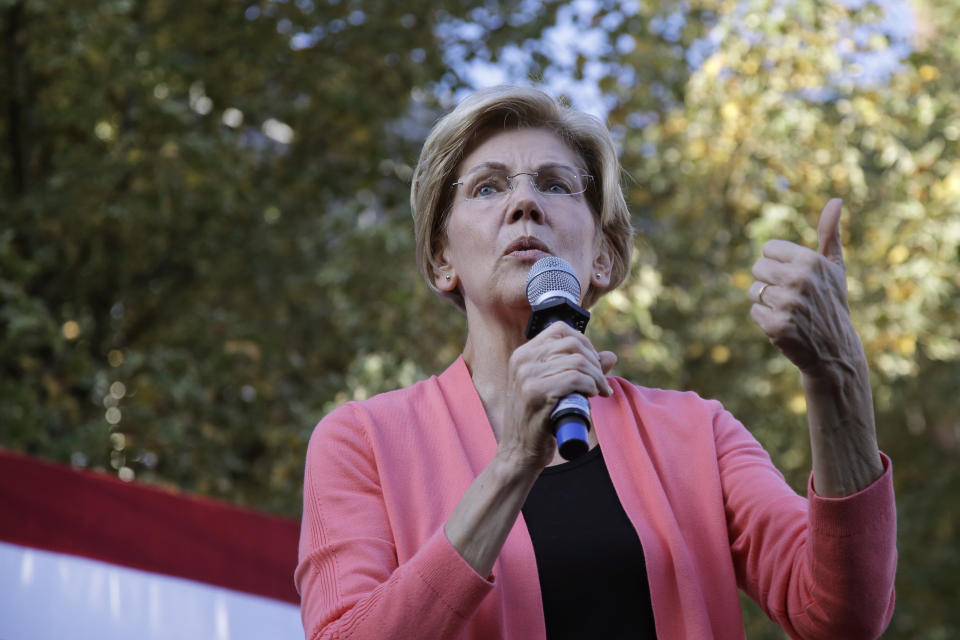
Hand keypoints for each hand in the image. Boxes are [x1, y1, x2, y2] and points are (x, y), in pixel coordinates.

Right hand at [497, 322, 615, 469]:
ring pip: (577, 361)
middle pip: (572, 343)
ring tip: (600, 391)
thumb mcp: (554, 389)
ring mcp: (526, 376)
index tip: (593, 363)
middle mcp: (522, 361)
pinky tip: (591, 395)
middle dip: (595, 362)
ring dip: (597, 377)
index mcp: (523, 355)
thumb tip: (610, 356)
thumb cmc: (538, 421)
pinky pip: (574, 379)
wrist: (519, 451)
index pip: (560, 329)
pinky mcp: (535, 393)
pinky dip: (590, 385)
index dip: (584, 343)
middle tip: (602, 382)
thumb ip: (579, 369)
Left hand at [749, 199, 865, 380]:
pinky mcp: (777, 325)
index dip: (778, 264)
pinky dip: (765, 320)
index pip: (768, 249)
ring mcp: (788, 303)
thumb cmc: (831, 302)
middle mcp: (799, 280)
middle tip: (791, 296)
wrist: (836, 349)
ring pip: (753, 291)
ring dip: (767, 302)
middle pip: (757, 268)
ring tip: (791, 311)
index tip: (795, 277)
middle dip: (769, 282)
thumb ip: (830, 234)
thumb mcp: (834, 267)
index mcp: (810, 260)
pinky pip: (754, 312)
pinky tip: (786, 326)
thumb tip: (836, 200)